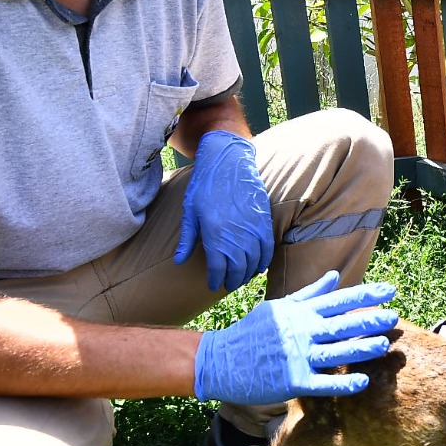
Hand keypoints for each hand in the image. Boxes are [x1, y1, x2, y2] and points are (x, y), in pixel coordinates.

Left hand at [173, 131, 274, 291]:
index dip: (216, 280)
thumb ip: (187, 238)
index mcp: (215, 233)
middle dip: (232, 280)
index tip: (214, 285)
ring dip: (247, 273)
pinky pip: (266, 248)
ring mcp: (252, 228)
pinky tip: (258, 266)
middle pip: (237, 268)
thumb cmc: (205, 185)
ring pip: (253, 261)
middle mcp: (235, 234)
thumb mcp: (191, 211)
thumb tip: (178, 261)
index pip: (218, 268)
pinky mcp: (263, 221)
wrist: (228, 161)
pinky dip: (263, 261)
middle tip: (227, 284)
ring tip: (241, 278)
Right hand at [193, 271, 398, 405]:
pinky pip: (322, 383)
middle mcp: (301, 331)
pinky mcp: (291, 381)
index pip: (338, 300)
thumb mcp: (278, 307)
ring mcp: (297, 356)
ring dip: (361, 348)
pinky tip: (362, 383)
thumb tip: (334, 277)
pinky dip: (342, 383)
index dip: (366, 295)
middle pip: (342, 324)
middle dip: (370, 319)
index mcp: (300, 312)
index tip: (390, 291)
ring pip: (336, 351)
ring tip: (384, 345)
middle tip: (395, 317)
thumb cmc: (251, 333)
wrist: (220, 360)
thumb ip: (309, 294)